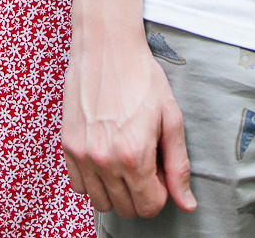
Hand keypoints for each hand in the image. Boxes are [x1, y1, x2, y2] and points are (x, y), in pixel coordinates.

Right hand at [62, 24, 195, 217]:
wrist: (107, 46)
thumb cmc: (142, 77)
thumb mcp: (171, 118)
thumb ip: (178, 165)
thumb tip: (186, 204)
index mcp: (133, 155)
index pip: (149, 207)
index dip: (160, 193)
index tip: (160, 172)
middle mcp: (104, 160)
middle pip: (126, 209)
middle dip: (141, 193)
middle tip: (145, 163)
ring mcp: (82, 154)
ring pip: (101, 202)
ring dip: (117, 191)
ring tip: (125, 161)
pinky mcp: (67, 145)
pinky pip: (78, 186)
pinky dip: (94, 181)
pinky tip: (105, 158)